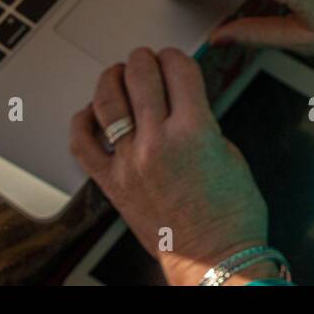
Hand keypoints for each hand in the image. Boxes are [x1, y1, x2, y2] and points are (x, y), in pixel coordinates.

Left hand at [70, 47, 275, 284]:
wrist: (214, 258)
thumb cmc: (230, 214)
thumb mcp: (229, 152)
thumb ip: (202, 121)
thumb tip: (182, 101)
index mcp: (194, 130)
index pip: (178, 68)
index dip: (176, 55)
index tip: (175, 56)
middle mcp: (158, 142)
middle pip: (140, 75)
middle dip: (144, 59)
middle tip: (146, 59)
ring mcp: (130, 162)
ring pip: (107, 100)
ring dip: (112, 78)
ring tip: (118, 74)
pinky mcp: (112, 184)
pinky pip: (82, 144)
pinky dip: (83, 121)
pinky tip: (91, 112)